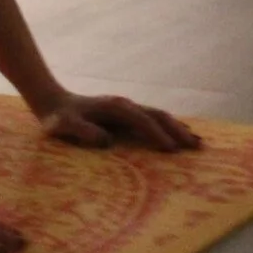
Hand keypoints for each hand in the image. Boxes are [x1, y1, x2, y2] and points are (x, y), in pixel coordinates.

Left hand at [38, 92, 200, 152]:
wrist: (55, 103)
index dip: (157, 134)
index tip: (172, 149)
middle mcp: (126, 105)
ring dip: (179, 128)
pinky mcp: (128, 115)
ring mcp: (128, 109)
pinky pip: (154, 120)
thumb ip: (83, 132)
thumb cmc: (59, 118)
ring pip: (160, 116)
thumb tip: (107, 142)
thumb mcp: (64, 126)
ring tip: (197, 142)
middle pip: (158, 115)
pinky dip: (169, 128)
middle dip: (178, 130)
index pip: (142, 120)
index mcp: (115, 107)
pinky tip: (179, 136)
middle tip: (197, 146)